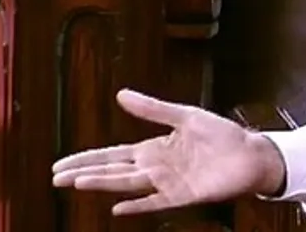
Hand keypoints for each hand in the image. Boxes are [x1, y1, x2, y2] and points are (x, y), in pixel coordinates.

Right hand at [51, 89, 286, 214]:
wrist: (251, 153)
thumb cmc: (221, 135)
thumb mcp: (185, 116)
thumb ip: (153, 108)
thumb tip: (120, 94)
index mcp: (153, 149)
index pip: (112, 155)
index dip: (86, 159)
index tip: (60, 164)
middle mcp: (155, 168)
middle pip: (112, 171)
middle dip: (83, 173)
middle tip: (55, 178)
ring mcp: (167, 183)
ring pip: (127, 185)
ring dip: (103, 184)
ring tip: (78, 184)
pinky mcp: (183, 196)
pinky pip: (155, 202)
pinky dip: (137, 206)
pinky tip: (118, 210)